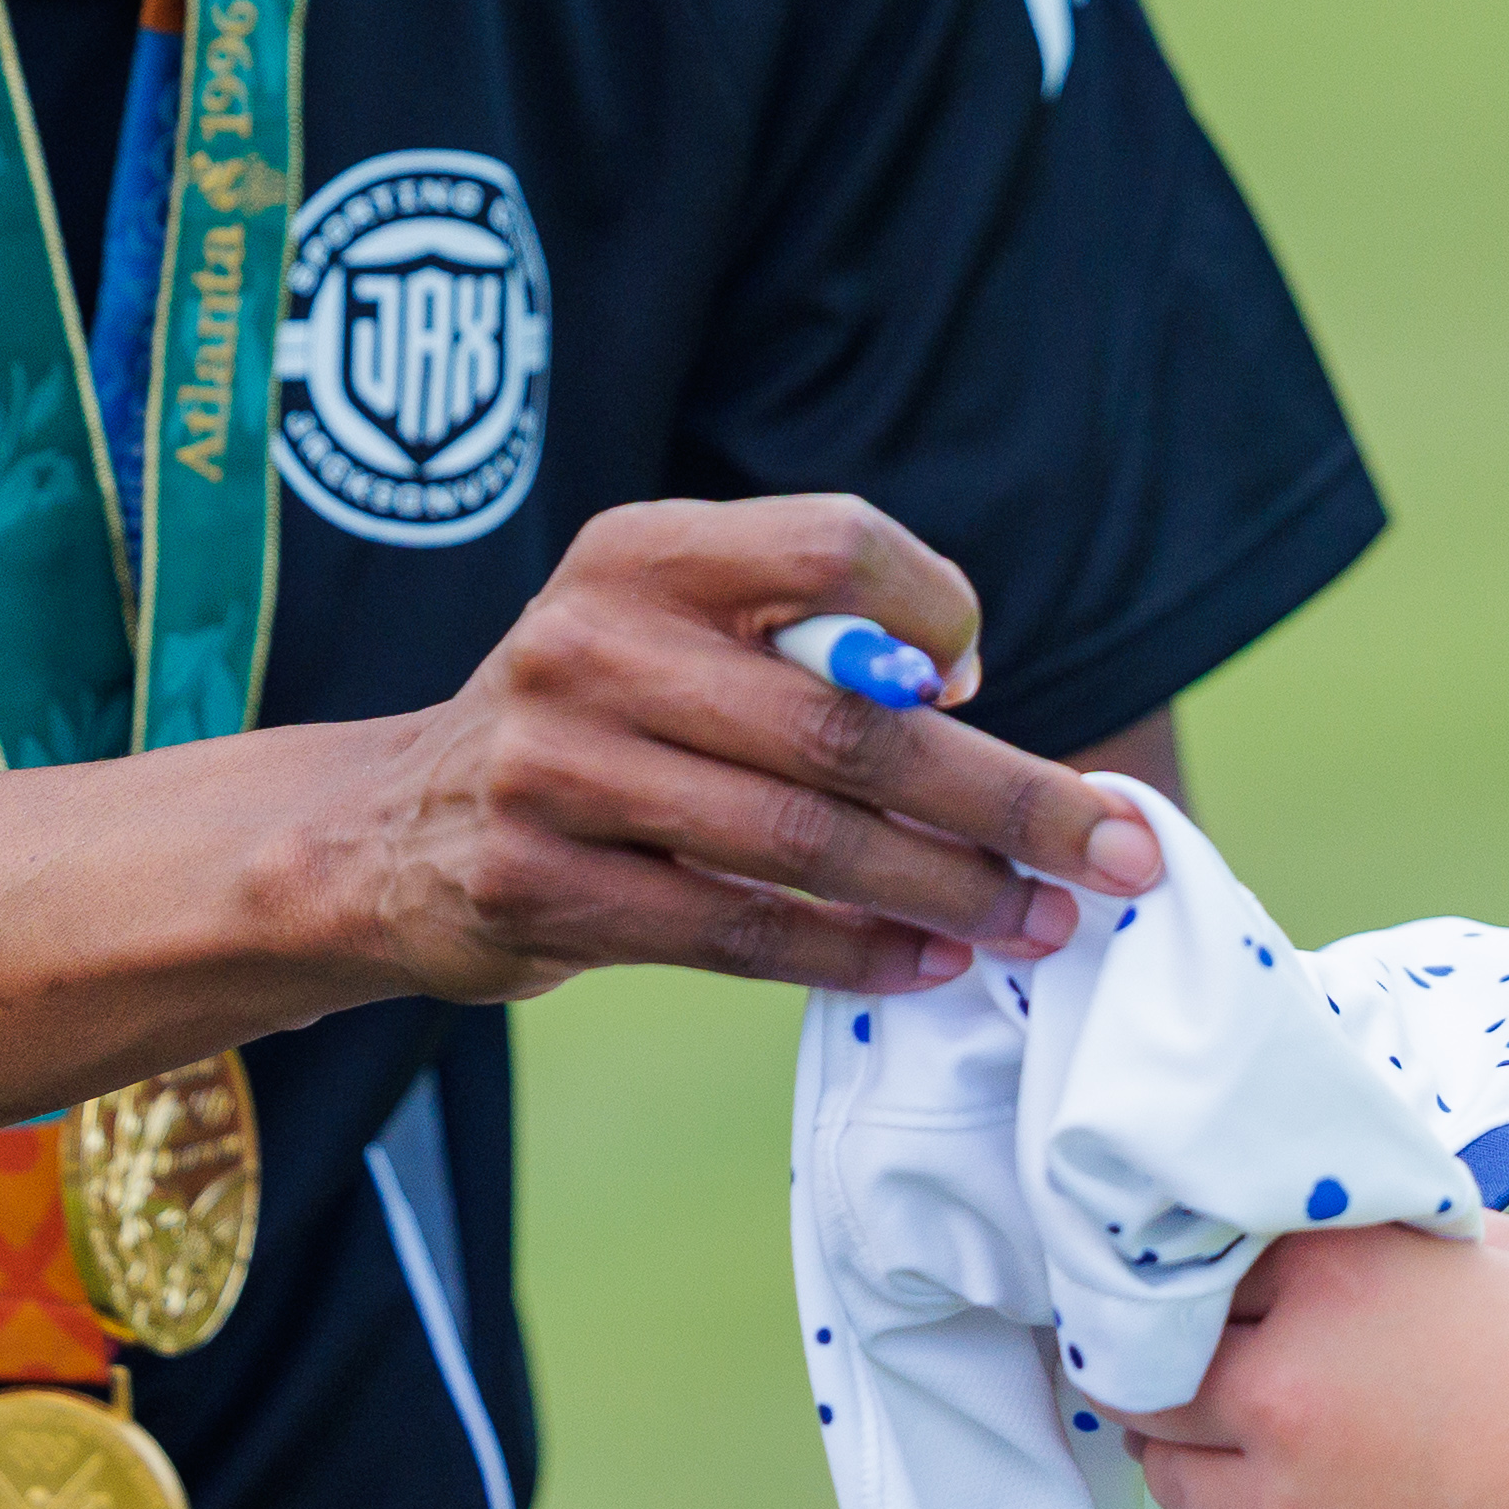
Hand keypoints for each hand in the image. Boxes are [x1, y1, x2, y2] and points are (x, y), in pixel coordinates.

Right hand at [331, 496, 1163, 1003]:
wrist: (391, 830)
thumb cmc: (590, 722)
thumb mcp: (660, 625)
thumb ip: (798, 633)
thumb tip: (967, 686)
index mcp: (638, 553)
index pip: (829, 543)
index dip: (934, 605)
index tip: (985, 680)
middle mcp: (588, 643)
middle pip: (845, 720)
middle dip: (1004, 794)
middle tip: (1118, 846)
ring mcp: (555, 770)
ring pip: (801, 840)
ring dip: (947, 889)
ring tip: (1043, 923)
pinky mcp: (540, 888)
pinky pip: (736, 932)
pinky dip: (854, 955)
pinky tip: (933, 965)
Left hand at [1121, 1220, 1508, 1508]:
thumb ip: (1412, 1234)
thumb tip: (1364, 1227)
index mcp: (1330, 1281)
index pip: (1200, 1258)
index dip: (1216, 1276)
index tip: (1224, 1293)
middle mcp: (1282, 1389)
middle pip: (1148, 1373)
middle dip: (1169, 1371)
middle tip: (1204, 1378)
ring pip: (1174, 1480)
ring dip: (1205, 1464)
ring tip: (1268, 1461)